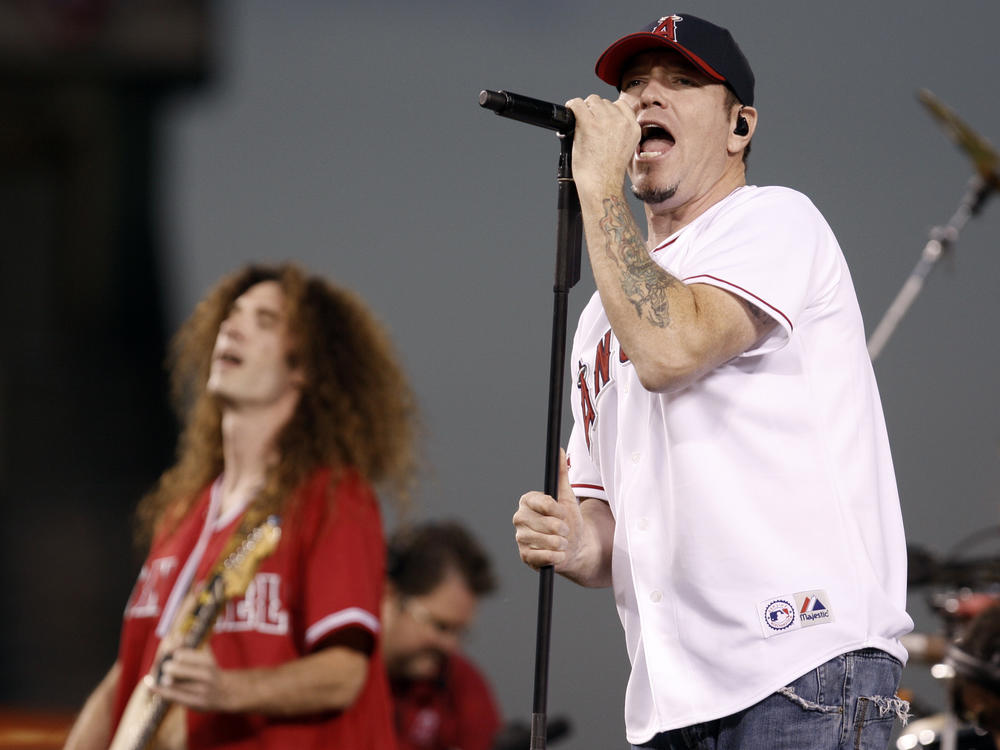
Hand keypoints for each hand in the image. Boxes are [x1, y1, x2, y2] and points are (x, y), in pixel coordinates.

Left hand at [150, 646, 239, 712]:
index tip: (168, 655)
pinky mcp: (196, 704)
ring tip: (153, 677)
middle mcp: (206, 676)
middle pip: (175, 670)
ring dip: (160, 681)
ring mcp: (201, 691)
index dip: (171, 654)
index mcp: (207, 661)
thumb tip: (177, 636)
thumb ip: (191, 646)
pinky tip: (152, 686)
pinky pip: (174, 697)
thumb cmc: (210, 670)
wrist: (227, 692)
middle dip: (165, 668)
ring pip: (173, 685)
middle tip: (164, 667)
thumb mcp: (205, 656)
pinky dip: (160, 691)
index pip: (181, 655)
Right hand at [513, 450, 590, 578]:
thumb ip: (561, 474)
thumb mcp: (567, 496)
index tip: (565, 514)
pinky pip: (544, 557)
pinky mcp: (524, 556)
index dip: (558, 511)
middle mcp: (519, 518)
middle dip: (562, 529)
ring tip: (562, 542)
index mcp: (527, 501)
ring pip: (547, 541)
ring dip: (561, 544)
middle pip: (547, 524)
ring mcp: (520, 538)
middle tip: (565, 530)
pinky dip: (556, 557)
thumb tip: (558, 451)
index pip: (544, 503)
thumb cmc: (569, 520)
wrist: (573, 547)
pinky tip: (558, 554)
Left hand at [564, 95, 639, 198]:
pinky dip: (572, 107)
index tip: (600, 120)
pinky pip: (577, 105)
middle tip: (589, 129)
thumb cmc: (608, 172)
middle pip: (605, 102)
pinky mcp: (589, 125)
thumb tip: (605, 118)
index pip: (621, 105)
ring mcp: (606, 121)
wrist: (601, 185)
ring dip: (585, 111)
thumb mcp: (624, 148)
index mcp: (633, 127)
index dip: (608, 111)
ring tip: (582, 128)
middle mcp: (622, 122)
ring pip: (592, 101)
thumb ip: (620, 130)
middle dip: (595, 112)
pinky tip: (571, 115)